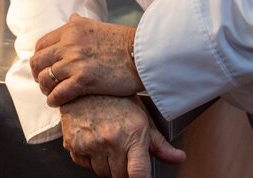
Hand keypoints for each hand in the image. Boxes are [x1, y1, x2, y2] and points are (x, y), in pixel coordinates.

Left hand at [31, 14, 142, 107]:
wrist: (145, 55)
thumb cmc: (124, 43)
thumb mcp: (97, 26)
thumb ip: (80, 23)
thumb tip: (72, 17)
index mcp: (71, 29)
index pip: (41, 45)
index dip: (39, 59)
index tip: (44, 68)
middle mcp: (68, 43)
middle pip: (38, 62)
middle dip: (38, 75)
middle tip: (46, 83)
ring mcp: (74, 62)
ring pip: (45, 79)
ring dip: (46, 89)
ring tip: (52, 93)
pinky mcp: (83, 80)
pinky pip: (57, 94)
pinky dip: (54, 100)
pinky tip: (58, 103)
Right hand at [60, 95, 184, 177]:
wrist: (85, 85)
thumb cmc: (116, 99)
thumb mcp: (142, 117)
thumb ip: (160, 143)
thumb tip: (179, 158)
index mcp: (132, 134)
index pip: (139, 174)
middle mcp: (111, 140)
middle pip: (120, 176)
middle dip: (124, 169)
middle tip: (123, 151)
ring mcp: (90, 143)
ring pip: (102, 173)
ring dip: (107, 165)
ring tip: (109, 144)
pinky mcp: (73, 145)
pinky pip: (85, 166)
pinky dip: (91, 159)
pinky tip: (95, 142)